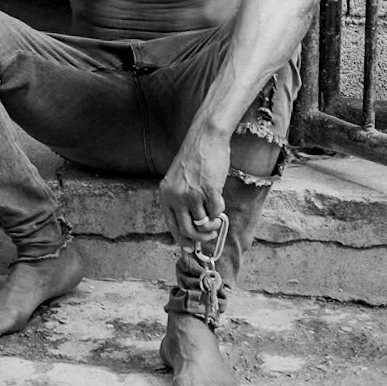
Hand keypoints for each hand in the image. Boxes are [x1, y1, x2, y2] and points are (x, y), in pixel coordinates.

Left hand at [159, 123, 229, 251]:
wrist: (206, 137)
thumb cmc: (195, 158)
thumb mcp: (179, 180)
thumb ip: (181, 201)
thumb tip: (191, 229)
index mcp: (166, 195)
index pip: (171, 227)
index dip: (182, 240)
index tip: (190, 248)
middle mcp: (176, 196)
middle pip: (187, 231)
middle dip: (200, 238)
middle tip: (209, 235)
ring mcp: (192, 194)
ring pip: (203, 224)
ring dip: (212, 225)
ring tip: (216, 217)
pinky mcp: (209, 190)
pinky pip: (217, 212)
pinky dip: (220, 211)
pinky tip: (218, 200)